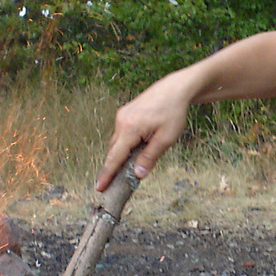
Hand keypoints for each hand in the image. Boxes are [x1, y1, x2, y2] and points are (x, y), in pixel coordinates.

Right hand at [95, 74, 193, 190]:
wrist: (175, 89)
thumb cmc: (173, 112)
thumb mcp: (166, 139)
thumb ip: (150, 157)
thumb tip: (138, 174)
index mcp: (130, 128)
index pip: (115, 157)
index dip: (107, 174)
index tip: (99, 187)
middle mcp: (121, 121)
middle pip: (113, 150)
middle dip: (112, 167)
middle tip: (112, 184)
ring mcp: (122, 116)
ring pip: (117, 142)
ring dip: (120, 155)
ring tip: (126, 168)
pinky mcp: (125, 113)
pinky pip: (121, 134)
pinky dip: (124, 145)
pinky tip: (133, 151)